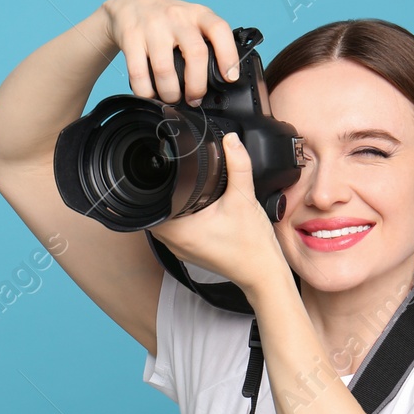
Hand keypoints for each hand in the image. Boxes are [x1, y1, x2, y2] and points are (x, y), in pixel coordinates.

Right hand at [98, 0, 242, 104]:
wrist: (131, 5)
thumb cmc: (167, 20)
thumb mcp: (191, 20)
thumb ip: (205, 41)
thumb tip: (220, 79)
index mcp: (197, 14)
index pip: (219, 30)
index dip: (228, 55)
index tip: (229, 78)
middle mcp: (177, 17)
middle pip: (195, 53)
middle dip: (197, 85)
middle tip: (194, 99)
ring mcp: (152, 27)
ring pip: (164, 68)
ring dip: (170, 93)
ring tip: (171, 98)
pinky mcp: (131, 37)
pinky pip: (138, 73)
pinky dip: (145, 91)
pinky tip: (149, 94)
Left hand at [148, 132, 292, 294]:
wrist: (263, 273)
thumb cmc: (253, 245)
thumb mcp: (245, 198)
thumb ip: (238, 165)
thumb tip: (231, 141)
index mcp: (180, 231)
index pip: (150, 204)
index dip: (153, 185)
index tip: (163, 172)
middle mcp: (175, 243)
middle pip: (156, 210)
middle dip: (164, 192)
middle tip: (177, 176)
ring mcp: (181, 250)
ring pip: (165, 221)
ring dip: (172, 206)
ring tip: (186, 190)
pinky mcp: (190, 252)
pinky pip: (176, 231)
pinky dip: (182, 217)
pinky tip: (195, 207)